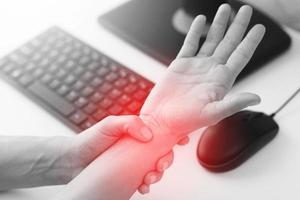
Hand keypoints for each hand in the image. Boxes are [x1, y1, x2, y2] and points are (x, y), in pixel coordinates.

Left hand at [61, 115, 184, 189]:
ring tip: (149, 178)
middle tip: (160, 165)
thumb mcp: (109, 125)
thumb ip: (130, 123)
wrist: (73, 161)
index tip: (181, 140)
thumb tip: (149, 134)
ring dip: (157, 175)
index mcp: (137, 133)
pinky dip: (147, 185)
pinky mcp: (129, 175)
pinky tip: (142, 186)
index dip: (173, 136)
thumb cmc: (90, 140)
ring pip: (155, 168)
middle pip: (162, 153)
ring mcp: (134, 162)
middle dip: (166, 160)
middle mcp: (138, 147)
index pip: (161, 132)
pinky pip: (144, 181)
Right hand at [141, 4, 264, 138]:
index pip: (240, 56)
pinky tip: (200, 20)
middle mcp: (210, 71)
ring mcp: (196, 66)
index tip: (259, 28)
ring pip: (211, 40)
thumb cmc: (183, 122)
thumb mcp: (212, 114)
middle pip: (229, 43)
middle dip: (238, 26)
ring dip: (219, 24)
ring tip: (225, 9)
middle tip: (246, 11)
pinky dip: (195, 31)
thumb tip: (256, 98)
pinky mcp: (180, 64)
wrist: (160, 120)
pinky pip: (190, 43)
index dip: (250, 41)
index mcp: (220, 81)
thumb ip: (233, 104)